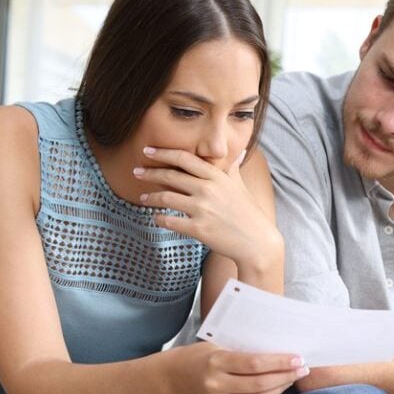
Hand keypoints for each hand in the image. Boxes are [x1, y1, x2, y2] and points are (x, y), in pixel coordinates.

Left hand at [135, 147, 281, 267]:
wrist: (258, 242)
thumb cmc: (249, 214)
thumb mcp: (241, 187)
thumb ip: (233, 168)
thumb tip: (238, 152)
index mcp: (217, 177)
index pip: (184, 158)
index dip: (163, 153)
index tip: (148, 151)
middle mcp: (208, 190)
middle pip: (170, 175)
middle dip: (149, 172)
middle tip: (136, 171)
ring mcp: (202, 209)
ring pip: (166, 198)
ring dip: (151, 197)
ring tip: (144, 198)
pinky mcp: (199, 229)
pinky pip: (170, 221)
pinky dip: (159, 219)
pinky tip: (156, 218)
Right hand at [170, 343, 308, 393]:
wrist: (171, 377)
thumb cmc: (199, 355)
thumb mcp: (218, 346)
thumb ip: (243, 351)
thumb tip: (278, 352)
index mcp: (217, 360)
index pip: (255, 364)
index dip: (280, 362)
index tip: (298, 358)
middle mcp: (216, 382)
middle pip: (259, 383)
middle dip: (285, 376)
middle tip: (302, 368)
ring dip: (280, 388)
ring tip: (293, 377)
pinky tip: (277, 388)